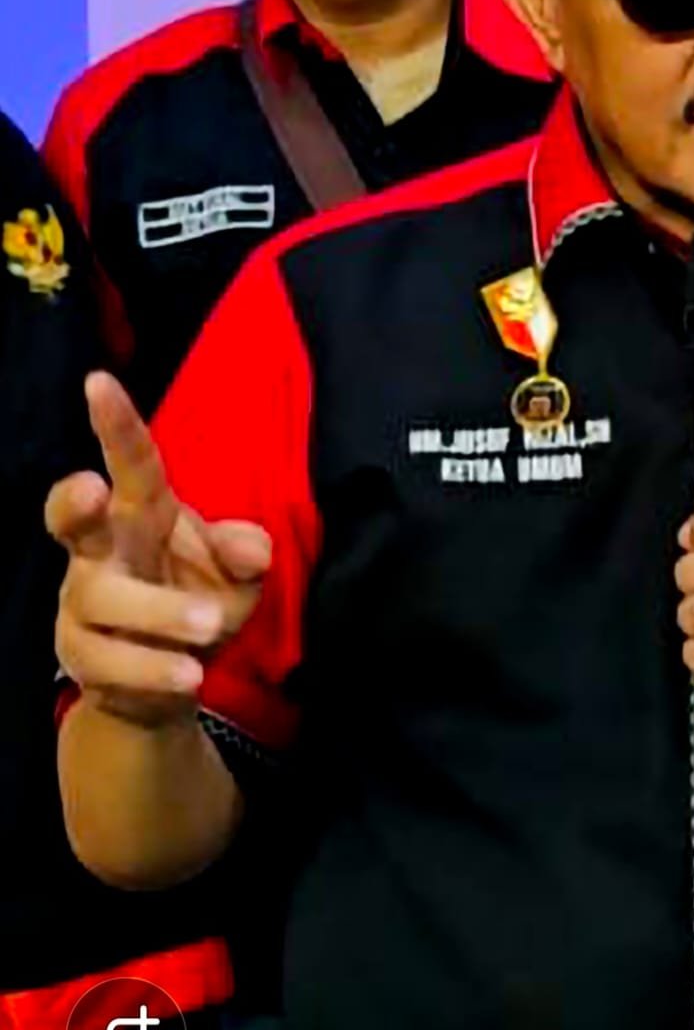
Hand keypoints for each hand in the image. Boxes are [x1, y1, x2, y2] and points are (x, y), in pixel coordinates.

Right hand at [47, 372, 270, 728]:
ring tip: (210, 624)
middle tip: (91, 489)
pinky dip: (153, 667)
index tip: (98, 381)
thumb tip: (253, 550)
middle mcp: (102, 551)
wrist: (172, 680)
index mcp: (144, 513)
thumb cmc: (201, 599)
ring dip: (160, 611)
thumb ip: (248, 551)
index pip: (132, 461)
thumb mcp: (240, 573)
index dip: (115, 422)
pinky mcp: (82, 657)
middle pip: (71, 518)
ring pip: (103, 597)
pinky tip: (190, 676)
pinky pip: (110, 660)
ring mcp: (83, 604)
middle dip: (73, 501)